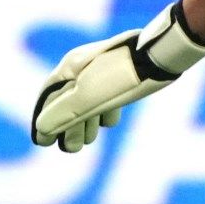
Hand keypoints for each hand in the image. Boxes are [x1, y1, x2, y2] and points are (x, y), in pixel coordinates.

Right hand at [30, 0, 204, 151]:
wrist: (163, 55)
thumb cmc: (122, 76)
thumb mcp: (86, 98)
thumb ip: (62, 114)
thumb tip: (41, 130)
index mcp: (70, 67)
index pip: (47, 98)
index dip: (43, 121)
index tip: (43, 142)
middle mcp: (84, 67)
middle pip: (68, 102)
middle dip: (69, 127)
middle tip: (73, 148)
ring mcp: (104, 71)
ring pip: (88, 102)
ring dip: (86, 123)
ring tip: (89, 140)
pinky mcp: (123, 75)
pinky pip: (107, 97)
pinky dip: (105, 111)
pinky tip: (110, 119)